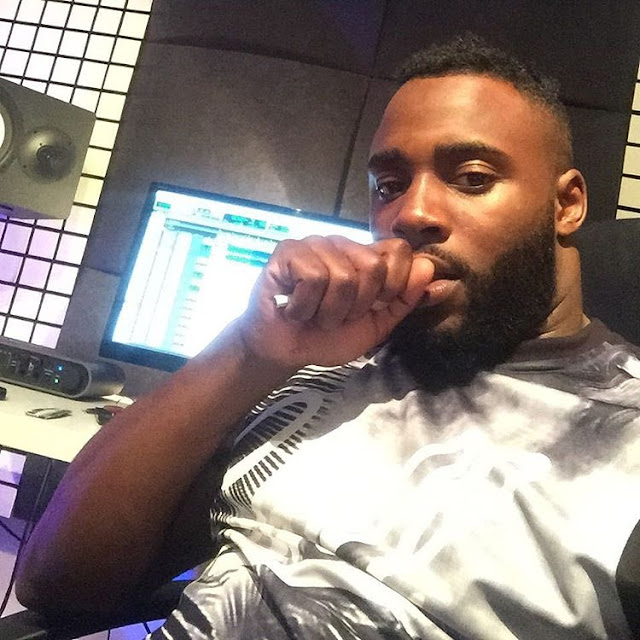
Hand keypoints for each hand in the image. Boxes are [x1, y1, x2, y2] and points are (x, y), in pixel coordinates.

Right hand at [236, 235, 433, 367]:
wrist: (285, 352)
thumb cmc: (327, 337)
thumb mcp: (376, 325)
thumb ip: (407, 301)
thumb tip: (441, 278)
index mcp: (366, 256)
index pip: (399, 251)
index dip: (391, 287)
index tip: (371, 308)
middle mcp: (342, 244)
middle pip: (373, 266)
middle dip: (357, 306)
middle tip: (336, 315)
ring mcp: (314, 244)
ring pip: (342, 276)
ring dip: (328, 311)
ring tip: (314, 314)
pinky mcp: (287, 252)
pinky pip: (312, 277)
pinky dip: (304, 306)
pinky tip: (294, 308)